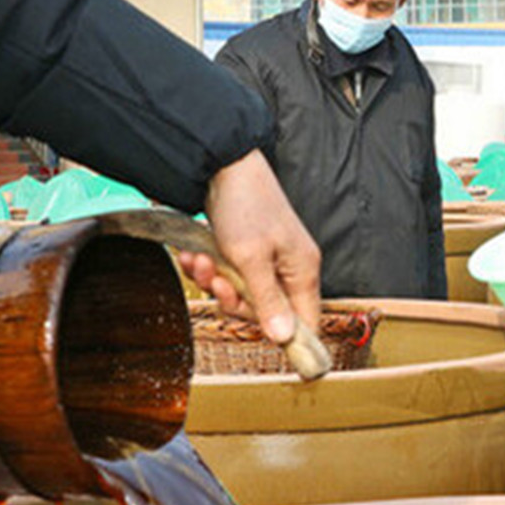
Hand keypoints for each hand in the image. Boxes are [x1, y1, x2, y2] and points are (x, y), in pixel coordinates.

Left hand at [189, 150, 321, 345]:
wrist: (221, 163)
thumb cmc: (244, 204)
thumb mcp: (252, 259)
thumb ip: (267, 301)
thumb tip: (285, 337)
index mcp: (303, 271)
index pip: (307, 322)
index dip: (288, 338)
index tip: (265, 342)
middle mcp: (289, 268)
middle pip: (267, 312)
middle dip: (234, 300)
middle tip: (217, 282)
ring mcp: (267, 259)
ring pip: (241, 294)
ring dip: (215, 282)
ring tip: (201, 262)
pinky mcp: (245, 251)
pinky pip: (229, 275)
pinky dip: (210, 268)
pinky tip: (197, 255)